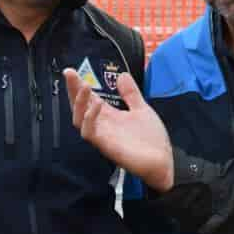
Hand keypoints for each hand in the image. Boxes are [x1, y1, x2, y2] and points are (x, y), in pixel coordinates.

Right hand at [63, 70, 175, 192]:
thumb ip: (130, 94)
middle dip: (72, 90)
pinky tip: (98, 105)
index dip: (78, 85)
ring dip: (79, 102)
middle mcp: (102, 125)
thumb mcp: (141, 110)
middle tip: (69, 73)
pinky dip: (90, 118)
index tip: (71, 71)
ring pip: (78, 120)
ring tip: (85, 86)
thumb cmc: (151, 140)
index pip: (88, 99)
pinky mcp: (106, 146)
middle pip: (79, 107)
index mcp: (109, 116)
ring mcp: (102, 136)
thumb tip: (122, 75)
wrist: (164, 162)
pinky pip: (89, 133)